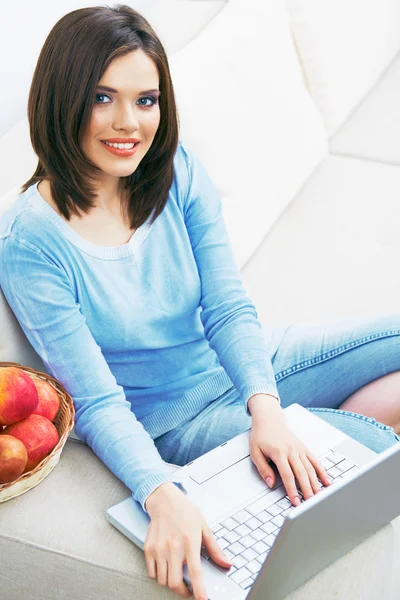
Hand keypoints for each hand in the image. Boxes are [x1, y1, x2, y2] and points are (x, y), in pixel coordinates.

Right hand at [144, 482, 231, 598]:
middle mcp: (173, 547)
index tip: (201, 599)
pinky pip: (152, 572)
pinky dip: (159, 575)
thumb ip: (215, 548)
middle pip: (175, 582)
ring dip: (171, 583)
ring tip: (177, 575)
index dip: (199, 590)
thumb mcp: (204, 527)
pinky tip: (166, 567)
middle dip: (183, 591)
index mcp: (189, 542)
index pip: (195, 573)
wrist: (165, 500)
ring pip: (163, 580)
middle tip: (189, 589)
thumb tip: (226, 563)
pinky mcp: (149, 548)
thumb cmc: (185, 512)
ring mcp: (159, 548)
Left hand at [248, 395, 330, 505]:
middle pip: (302, 473)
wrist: (269, 419)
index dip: (292, 490)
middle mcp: (291, 450)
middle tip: (310, 503)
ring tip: (318, 496)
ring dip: (315, 483)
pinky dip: (322, 471)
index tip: (295, 502)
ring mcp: (299, 449)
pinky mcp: (304, 448)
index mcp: (279, 452)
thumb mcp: (255, 452)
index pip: (288, 475)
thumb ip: (263, 469)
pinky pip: (315, 460)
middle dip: (307, 490)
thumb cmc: (261, 435)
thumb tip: (271, 484)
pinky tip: (327, 481)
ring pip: (310, 468)